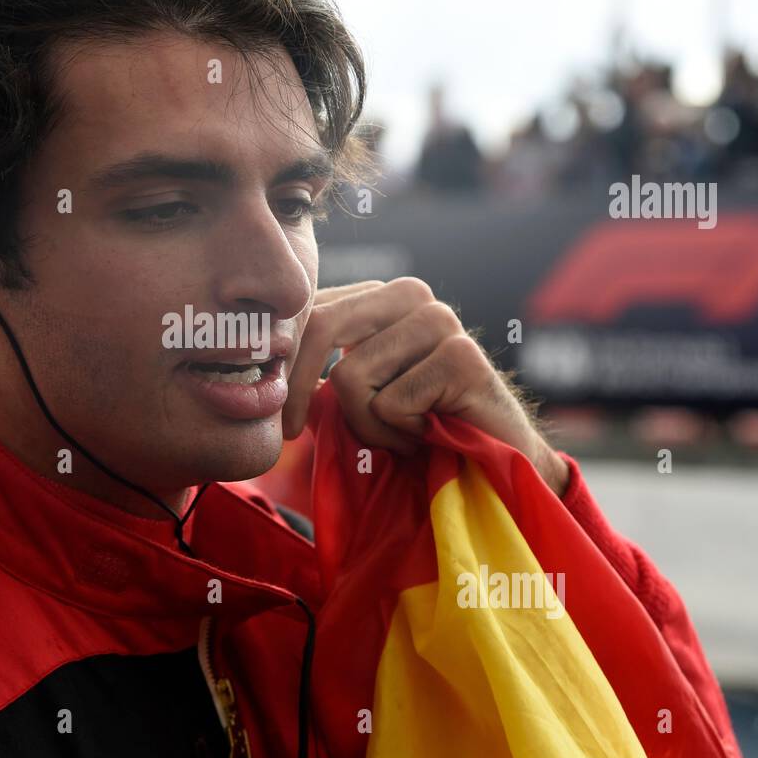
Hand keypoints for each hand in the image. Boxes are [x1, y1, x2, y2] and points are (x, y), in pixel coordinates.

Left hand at [282, 278, 569, 495]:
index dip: (282, 365)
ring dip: (367, 425)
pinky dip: (398, 435)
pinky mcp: (461, 355)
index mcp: (380, 296)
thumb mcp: (358, 396)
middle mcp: (410, 294)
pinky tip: (429, 434)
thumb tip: (261, 370)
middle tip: (293, 432)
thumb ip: (317, 375)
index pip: (310, 310)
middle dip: (298, 388)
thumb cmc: (419, 429)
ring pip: (350, 377)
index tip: (277, 416)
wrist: (495, 462)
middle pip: (321, 327)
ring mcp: (439, 319)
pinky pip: (388, 404)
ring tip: (403, 432)